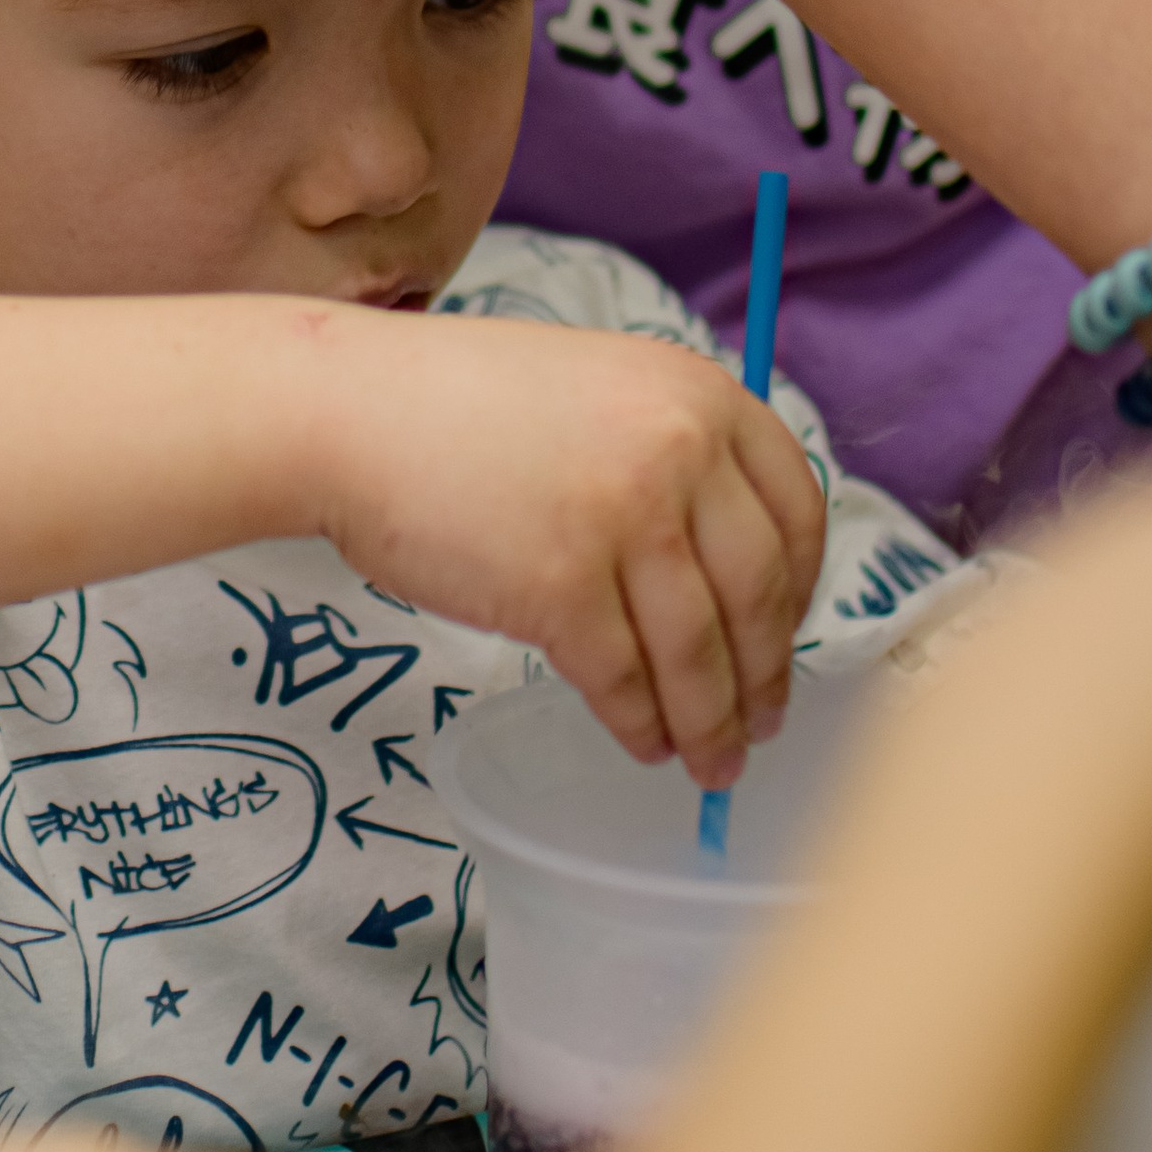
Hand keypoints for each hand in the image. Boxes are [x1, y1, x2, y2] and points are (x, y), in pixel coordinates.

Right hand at [315, 315, 827, 785]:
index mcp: (698, 393)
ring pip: (699, 652)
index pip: (798, 510)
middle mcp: (677, 450)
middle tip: (762, 725)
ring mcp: (623, 519)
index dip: (803, 590)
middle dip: (766, 675)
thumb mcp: (598, 389)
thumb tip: (730, 568)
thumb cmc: (455, 406)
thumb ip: (670, 450)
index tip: (786, 635)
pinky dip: (642, 726)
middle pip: (760, 592)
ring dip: (711, 723)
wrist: (348, 411)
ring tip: (710, 762)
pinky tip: (641, 744)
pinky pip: (625, 681)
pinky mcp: (562, 586)